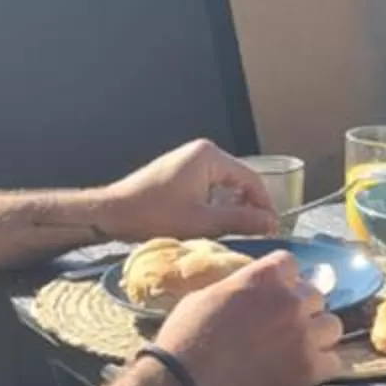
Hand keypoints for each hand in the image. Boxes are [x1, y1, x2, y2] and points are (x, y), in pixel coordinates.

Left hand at [107, 139, 276, 240]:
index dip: (265, 205)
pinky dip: (218, 204)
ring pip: (225, 185)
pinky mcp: (180, 172)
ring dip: (234, 207)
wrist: (112, 213)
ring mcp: (190, 161)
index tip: (273, 229)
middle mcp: (202, 152)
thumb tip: (271, 223)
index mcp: (210, 156)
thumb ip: (240, 221)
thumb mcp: (202, 222)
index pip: (251, 179)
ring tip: (241, 232)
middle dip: (250, 206)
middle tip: (259, 232)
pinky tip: (217, 224)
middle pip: (240, 180)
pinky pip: (210, 186)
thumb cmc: (153, 215)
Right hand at [157, 253, 342, 385]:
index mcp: (264, 276)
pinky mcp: (309, 370)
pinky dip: (320, 365)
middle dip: (301, 308)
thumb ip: (241, 285)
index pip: (291, 264)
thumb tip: (252, 287)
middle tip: (283, 325)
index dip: (282, 279)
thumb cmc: (185, 338)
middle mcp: (290, 301)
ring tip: (297, 347)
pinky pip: (333, 361)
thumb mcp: (207, 294)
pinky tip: (300, 369)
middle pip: (316, 295)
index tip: (275, 293)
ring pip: (332, 326)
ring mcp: (303, 336)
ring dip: (317, 334)